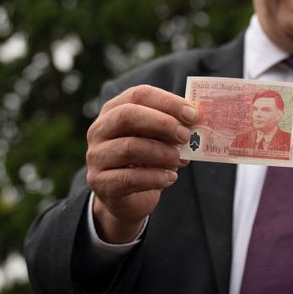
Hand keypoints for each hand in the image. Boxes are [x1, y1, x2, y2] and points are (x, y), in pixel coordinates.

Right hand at [85, 85, 195, 242]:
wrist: (127, 198)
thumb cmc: (147, 160)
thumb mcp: (158, 139)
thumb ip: (172, 127)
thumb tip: (196, 120)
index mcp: (114, 110)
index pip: (138, 95)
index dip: (168, 102)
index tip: (192, 114)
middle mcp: (99, 130)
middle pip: (128, 115)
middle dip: (163, 123)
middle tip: (186, 136)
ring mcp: (96, 157)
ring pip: (130, 147)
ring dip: (163, 153)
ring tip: (182, 160)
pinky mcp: (101, 183)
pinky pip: (130, 178)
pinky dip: (156, 178)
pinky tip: (171, 178)